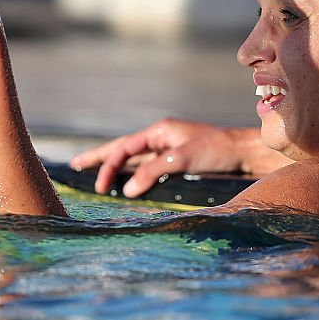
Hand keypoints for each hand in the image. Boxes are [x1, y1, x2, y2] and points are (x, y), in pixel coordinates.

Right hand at [70, 118, 248, 196]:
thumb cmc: (216, 150)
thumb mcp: (182, 159)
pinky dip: (131, 171)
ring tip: (92, 169)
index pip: (125, 148)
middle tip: (75, 164)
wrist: (243, 152)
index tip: (101, 186)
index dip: (108, 166)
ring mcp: (167, 148)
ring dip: (113, 163)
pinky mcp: (175, 160)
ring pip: (133, 156)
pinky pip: (146, 165)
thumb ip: (153, 172)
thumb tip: (128, 189)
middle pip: (123, 147)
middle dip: (99, 157)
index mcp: (159, 131)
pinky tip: (125, 177)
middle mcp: (160, 137)